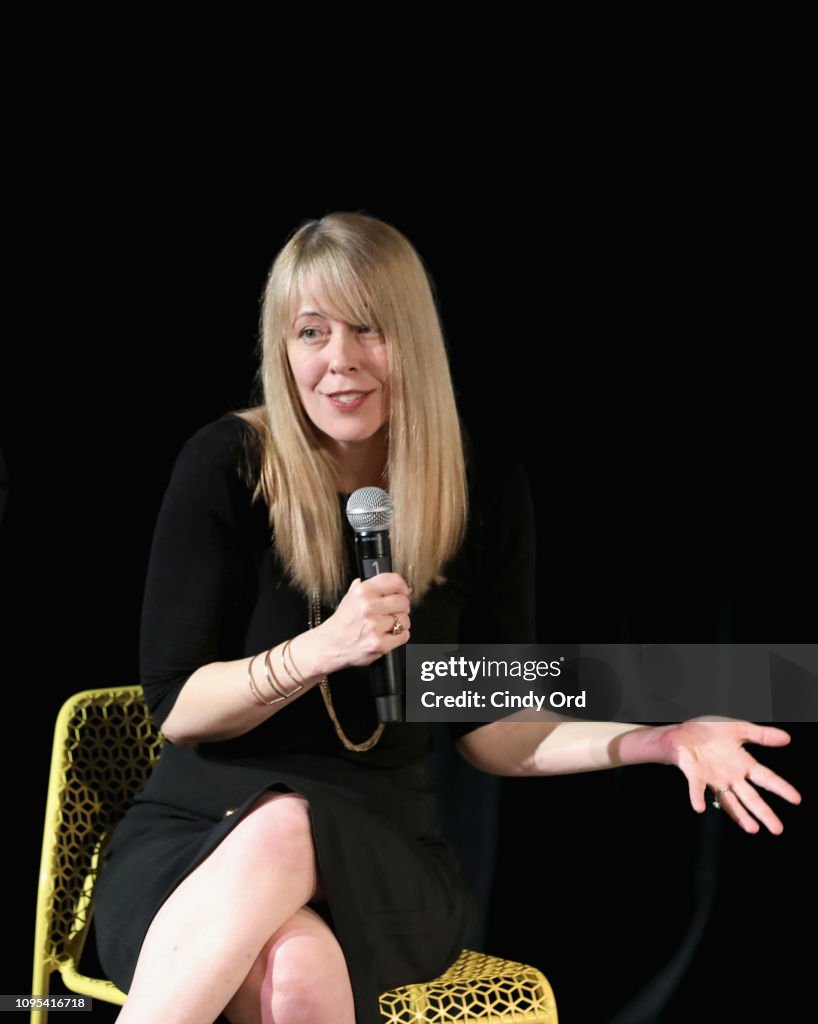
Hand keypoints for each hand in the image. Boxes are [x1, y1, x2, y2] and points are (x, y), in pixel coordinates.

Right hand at [316, 573, 410, 673]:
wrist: (329, 645)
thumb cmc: (342, 622)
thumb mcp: (351, 596)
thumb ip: (370, 586)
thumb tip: (398, 585)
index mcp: (362, 592)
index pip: (395, 581)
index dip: (402, 587)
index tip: (403, 591)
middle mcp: (368, 607)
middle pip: (404, 602)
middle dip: (402, 607)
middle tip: (393, 612)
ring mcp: (374, 626)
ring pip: (405, 620)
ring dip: (400, 623)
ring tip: (387, 625)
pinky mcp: (379, 644)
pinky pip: (403, 636)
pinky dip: (399, 636)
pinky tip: (388, 635)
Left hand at [657, 718, 801, 833]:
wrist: (680, 731)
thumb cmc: (707, 732)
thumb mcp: (737, 729)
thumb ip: (760, 735)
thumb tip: (787, 738)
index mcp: (741, 764)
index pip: (765, 778)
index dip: (780, 787)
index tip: (796, 799)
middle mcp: (729, 776)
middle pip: (750, 797)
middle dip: (763, 812)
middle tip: (777, 829)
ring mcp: (712, 778)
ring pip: (728, 800)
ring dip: (739, 815)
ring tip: (751, 828)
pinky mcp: (694, 774)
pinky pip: (697, 787)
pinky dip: (697, 797)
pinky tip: (700, 808)